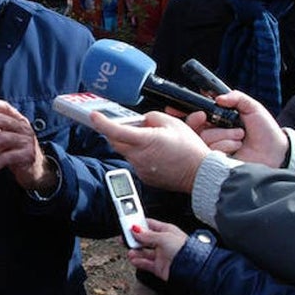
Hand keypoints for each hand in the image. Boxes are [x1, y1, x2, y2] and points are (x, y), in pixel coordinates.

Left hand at [0, 98, 55, 192]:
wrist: (36, 171)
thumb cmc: (18, 152)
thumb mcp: (5, 139)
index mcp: (19, 121)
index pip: (5, 107)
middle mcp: (24, 128)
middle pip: (1, 120)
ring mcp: (27, 141)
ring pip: (1, 138)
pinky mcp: (28, 155)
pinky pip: (5, 157)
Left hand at [88, 110, 208, 193]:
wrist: (200, 174)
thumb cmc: (190, 150)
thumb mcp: (174, 123)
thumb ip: (153, 118)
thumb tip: (143, 120)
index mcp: (144, 141)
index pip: (115, 131)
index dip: (102, 123)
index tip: (94, 117)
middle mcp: (139, 157)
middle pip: (117, 142)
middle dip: (119, 132)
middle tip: (133, 126)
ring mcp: (141, 169)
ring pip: (128, 152)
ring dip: (134, 144)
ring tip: (155, 142)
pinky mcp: (145, 177)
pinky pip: (137, 162)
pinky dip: (142, 156)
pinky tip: (158, 154)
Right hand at [125, 218, 188, 280]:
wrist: (191, 268)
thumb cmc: (184, 249)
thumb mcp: (164, 237)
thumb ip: (147, 235)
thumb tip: (136, 229)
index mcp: (167, 231)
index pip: (150, 224)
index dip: (139, 224)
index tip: (128, 224)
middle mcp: (163, 243)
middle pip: (145, 239)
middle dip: (135, 238)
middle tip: (125, 238)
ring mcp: (161, 255)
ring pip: (144, 252)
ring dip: (135, 251)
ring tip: (130, 251)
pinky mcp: (159, 267)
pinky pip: (145, 264)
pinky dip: (138, 262)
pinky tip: (134, 259)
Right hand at [198, 91, 286, 166]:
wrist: (275, 151)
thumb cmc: (265, 129)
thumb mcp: (252, 107)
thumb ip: (237, 97)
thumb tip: (218, 98)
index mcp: (219, 122)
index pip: (197, 118)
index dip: (194, 115)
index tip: (202, 113)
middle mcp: (214, 135)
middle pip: (196, 128)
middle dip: (204, 123)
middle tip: (212, 119)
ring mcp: (215, 149)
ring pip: (205, 138)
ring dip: (224, 134)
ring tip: (240, 135)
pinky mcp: (218, 162)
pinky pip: (211, 151)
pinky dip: (225, 145)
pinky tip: (238, 146)